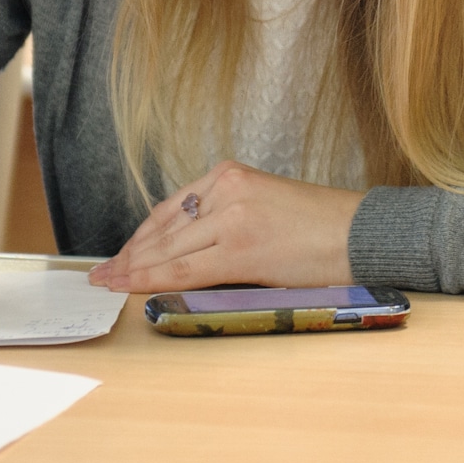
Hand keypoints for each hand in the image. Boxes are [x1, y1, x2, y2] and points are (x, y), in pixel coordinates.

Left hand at [88, 161, 363, 292]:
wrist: (361, 234)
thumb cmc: (321, 228)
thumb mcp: (265, 207)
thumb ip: (225, 220)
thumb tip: (187, 252)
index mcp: (230, 174)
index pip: (171, 208)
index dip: (140, 236)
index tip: (121, 254)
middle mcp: (226, 188)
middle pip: (163, 228)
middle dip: (129, 255)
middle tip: (102, 274)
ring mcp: (231, 216)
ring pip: (167, 251)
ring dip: (133, 270)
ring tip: (109, 285)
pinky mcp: (239, 247)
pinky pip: (183, 270)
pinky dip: (151, 281)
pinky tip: (132, 288)